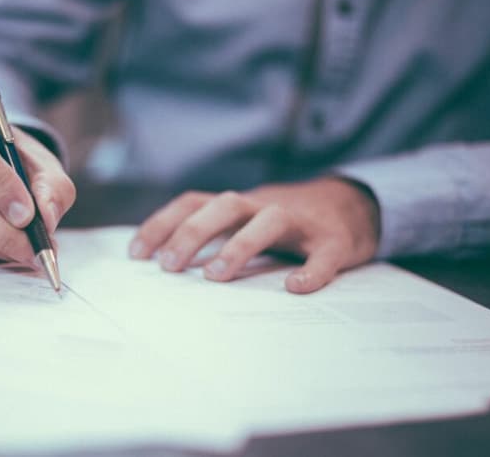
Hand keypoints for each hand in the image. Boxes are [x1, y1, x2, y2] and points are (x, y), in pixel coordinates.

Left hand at [129, 178, 379, 292]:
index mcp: (239, 205)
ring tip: (216, 276)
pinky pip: (324, 254)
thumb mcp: (246, 221)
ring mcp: (301, 221)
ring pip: (269, 220)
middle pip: (225, 205)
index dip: (163, 224)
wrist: (354, 206)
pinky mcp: (335, 240)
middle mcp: (265, 206)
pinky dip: (312, 270)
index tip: (136, 254)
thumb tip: (165, 266)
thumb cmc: (287, 223)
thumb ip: (214, 236)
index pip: (193, 203)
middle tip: (169, 267)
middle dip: (193, 232)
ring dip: (240, 245)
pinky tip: (296, 287)